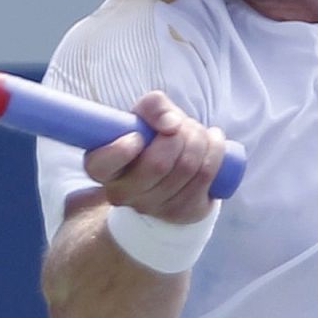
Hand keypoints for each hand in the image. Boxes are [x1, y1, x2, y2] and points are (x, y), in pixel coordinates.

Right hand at [83, 91, 226, 225]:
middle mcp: (122, 194)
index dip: (121, 149)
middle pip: (158, 163)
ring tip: (199, 132)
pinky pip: (205, 176)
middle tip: (182, 125)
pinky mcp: (181, 212)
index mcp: (102, 168)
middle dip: (180, 134)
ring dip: (200, 139)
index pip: (101, 164)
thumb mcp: (144, 117)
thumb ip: (152, 106)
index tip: (137, 136)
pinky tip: (214, 140)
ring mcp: (152, 207)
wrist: (170, 176)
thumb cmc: (151, 141)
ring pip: (186, 168)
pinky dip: (215, 151)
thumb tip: (171, 124)